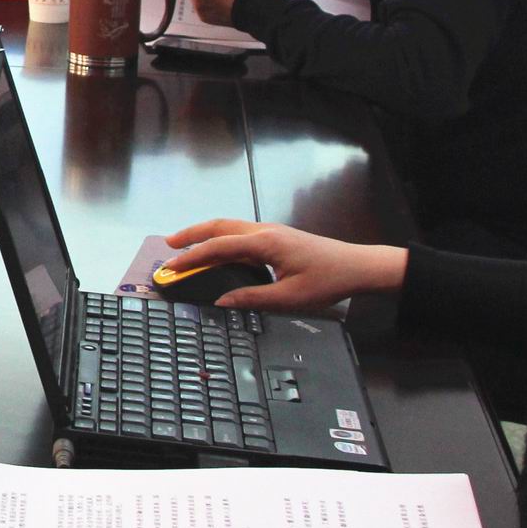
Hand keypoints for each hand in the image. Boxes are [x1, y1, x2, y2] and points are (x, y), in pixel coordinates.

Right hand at [165, 218, 406, 312]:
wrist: (358, 266)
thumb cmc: (327, 281)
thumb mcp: (288, 297)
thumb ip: (251, 298)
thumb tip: (221, 301)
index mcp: (265, 243)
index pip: (219, 246)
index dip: (193, 257)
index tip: (172, 266)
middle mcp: (264, 231)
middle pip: (219, 226)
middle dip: (191, 234)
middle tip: (169, 245)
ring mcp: (271, 231)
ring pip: (229, 226)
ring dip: (205, 234)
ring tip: (186, 245)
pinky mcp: (277, 237)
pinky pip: (240, 233)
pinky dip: (221, 238)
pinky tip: (217, 251)